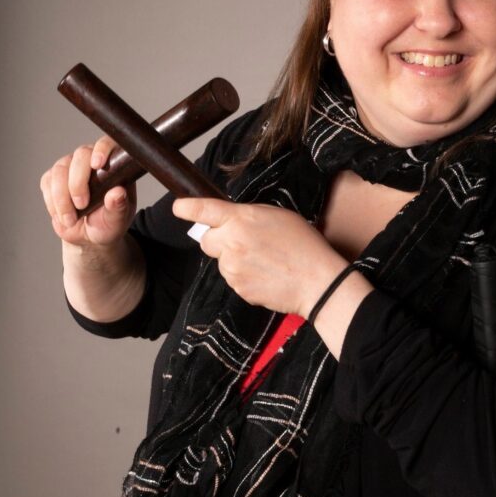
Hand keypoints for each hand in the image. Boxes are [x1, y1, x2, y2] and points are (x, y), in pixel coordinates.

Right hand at [40, 136, 136, 246]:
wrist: (88, 235)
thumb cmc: (108, 223)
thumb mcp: (117, 220)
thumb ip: (119, 207)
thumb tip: (118, 193)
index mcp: (114, 164)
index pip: (108, 144)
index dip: (102, 150)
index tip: (97, 164)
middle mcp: (91, 159)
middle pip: (80, 155)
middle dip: (78, 182)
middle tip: (82, 205)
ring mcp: (71, 165)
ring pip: (60, 170)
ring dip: (62, 198)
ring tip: (71, 219)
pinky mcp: (53, 177)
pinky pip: (48, 182)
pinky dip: (53, 202)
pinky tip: (63, 216)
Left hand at [173, 198, 347, 316]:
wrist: (317, 281)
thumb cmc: (304, 245)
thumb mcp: (277, 216)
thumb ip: (247, 216)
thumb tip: (228, 220)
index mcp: (241, 219)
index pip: (204, 210)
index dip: (188, 208)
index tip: (178, 208)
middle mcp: (231, 242)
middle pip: (206, 241)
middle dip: (219, 241)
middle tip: (244, 242)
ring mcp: (233, 268)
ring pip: (221, 262)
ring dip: (234, 261)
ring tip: (264, 261)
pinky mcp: (238, 288)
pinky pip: (233, 280)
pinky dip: (244, 278)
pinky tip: (265, 275)